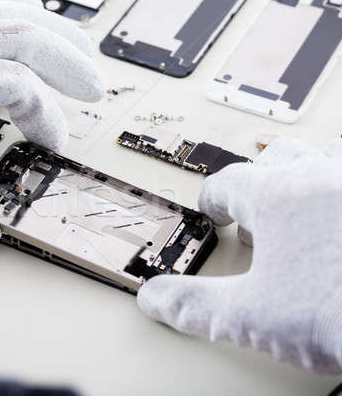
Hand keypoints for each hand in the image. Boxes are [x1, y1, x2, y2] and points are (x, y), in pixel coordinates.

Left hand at [0, 0, 103, 248]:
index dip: (44, 116)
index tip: (50, 145)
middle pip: (23, 35)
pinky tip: (16, 23)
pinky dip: (9, 15)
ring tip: (74, 51)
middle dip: (66, 62)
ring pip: (3, 12)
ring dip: (46, 31)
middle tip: (92, 89)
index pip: (18, 85)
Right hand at [137, 137, 341, 373]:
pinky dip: (337, 195)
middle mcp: (323, 178)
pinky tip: (336, 225)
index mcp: (278, 197)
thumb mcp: (254, 319)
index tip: (211, 214)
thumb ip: (194, 307)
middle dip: (257, 186)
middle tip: (255, 220)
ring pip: (323, 161)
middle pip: (275, 159)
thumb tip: (155, 299)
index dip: (211, 201)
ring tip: (301, 216)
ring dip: (303, 182)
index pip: (226, 183)